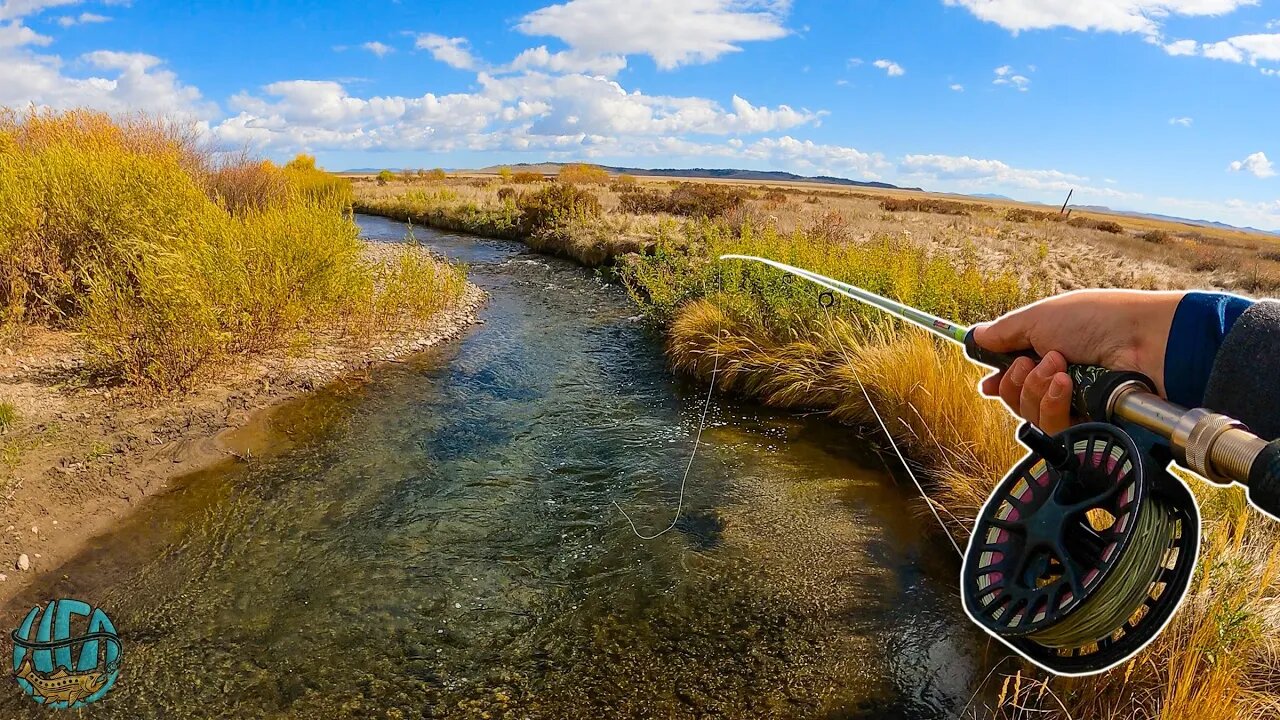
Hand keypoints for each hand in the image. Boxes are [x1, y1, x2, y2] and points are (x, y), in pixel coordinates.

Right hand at [973, 290, 1183, 434]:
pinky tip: (1066, 385)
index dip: (1000, 382)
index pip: (1016, 378)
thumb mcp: (1040, 317)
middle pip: (1015, 399)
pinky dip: (1053, 404)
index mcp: (1049, 353)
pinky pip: (1052, 427)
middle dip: (1016, 380)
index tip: (988, 384)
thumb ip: (1004, 332)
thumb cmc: (1097, 320)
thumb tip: (976, 336)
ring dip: (1036, 389)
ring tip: (1059, 369)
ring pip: (1029, 415)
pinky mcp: (1087, 425)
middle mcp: (1060, 382)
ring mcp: (1075, 405)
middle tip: (1035, 361)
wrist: (1143, 342)